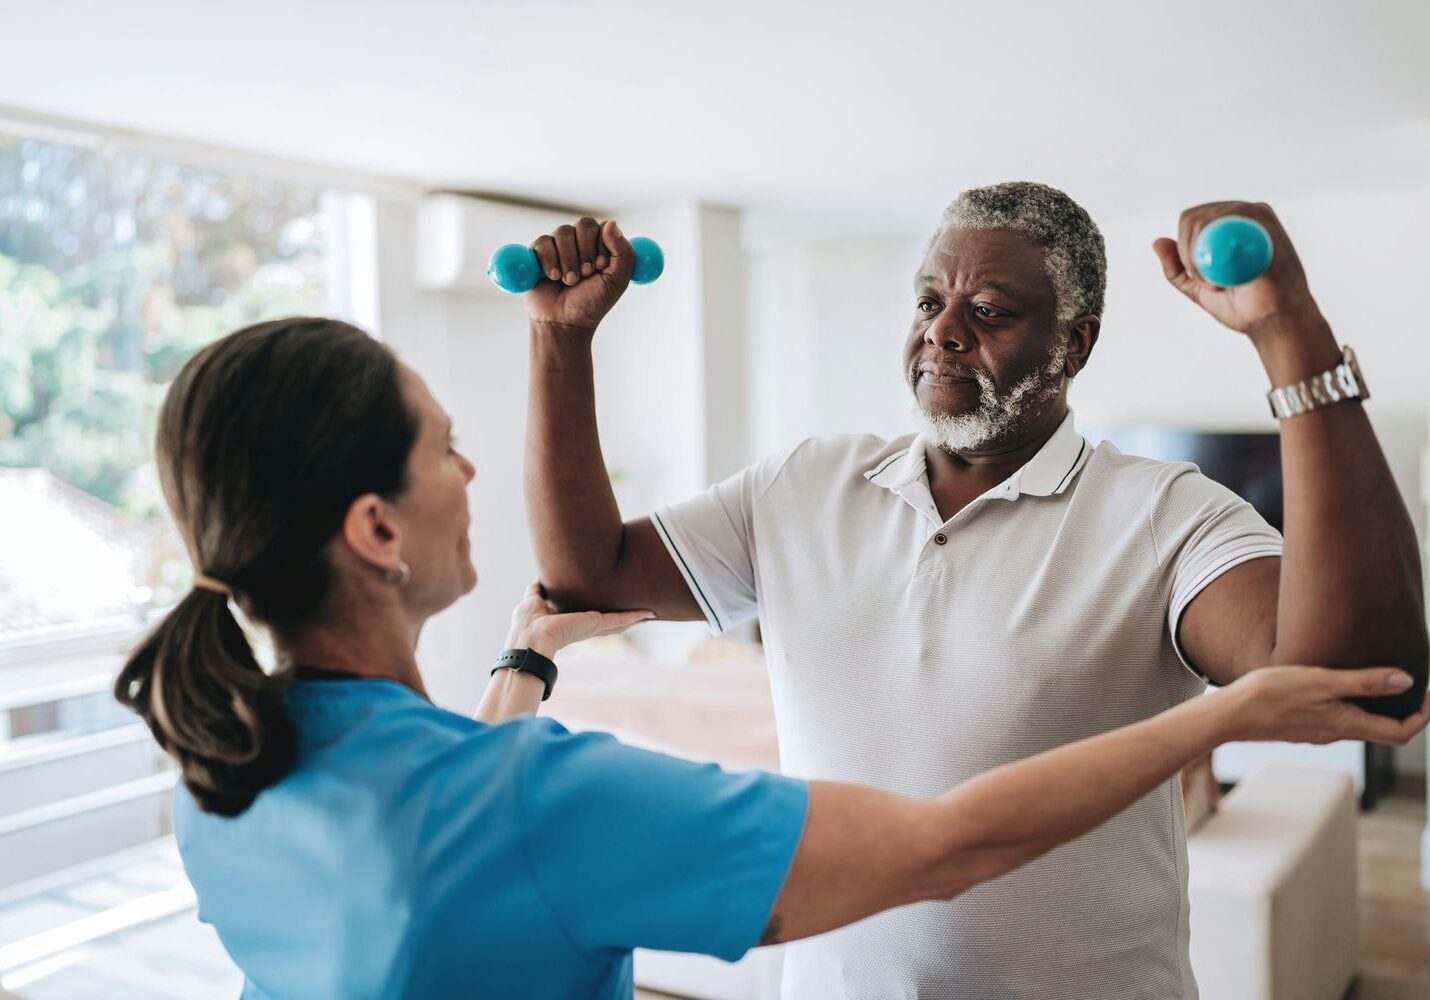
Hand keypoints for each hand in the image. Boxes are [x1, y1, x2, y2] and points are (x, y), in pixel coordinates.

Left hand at [504, 581, 653, 659]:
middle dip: (624, 618)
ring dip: (634, 617)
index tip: (612, 608)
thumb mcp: (532, 599)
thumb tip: (540, 579)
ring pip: (618, 623)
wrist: (531, 639)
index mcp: (569, 623)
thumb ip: (538, 589)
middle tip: (639, 612)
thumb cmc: (528, 623)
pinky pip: (620, 619)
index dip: (601, 615)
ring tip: (649, 613)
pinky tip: (649, 613)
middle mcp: (583, 628)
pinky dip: (635, 616)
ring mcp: (592, 628)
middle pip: (608, 623)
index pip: (589, 620)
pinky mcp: (597, 624)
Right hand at [525, 218, 633, 331]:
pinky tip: (552, 277)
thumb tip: (612, 223)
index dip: (602, 244)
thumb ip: (623, 253)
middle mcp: (580, 242)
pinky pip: (543, 242)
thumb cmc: (592, 304)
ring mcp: (559, 245)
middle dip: (585, 252)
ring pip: (563, 232)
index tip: (601, 266)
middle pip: (584, 224)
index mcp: (601, 246)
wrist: (563, 323)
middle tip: (585, 274)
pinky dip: (549, 260)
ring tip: (569, 282)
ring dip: (568, 260)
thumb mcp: (616, 281)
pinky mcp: (538, 252)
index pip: (603, 227)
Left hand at [1152, 202, 1322, 338]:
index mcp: (1225, 225)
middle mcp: (1240, 214)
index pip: (1190, 220)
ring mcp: (1254, 214)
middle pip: (1193, 217)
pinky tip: (1229, 273)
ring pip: (1205, 220)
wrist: (1276, 320)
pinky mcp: (1265, 219)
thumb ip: (1176, 268)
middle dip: (1189, 253)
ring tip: (1220, 280)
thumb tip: (1157, 242)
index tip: (1196, 276)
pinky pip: (1226, 226)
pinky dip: (1220, 253)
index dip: (1184, 248)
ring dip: (1202, 254)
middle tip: (1207, 281)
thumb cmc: (1243, 305)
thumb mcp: (1199, 287)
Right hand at [1223, 665, 1429, 744]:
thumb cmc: (1271, 696)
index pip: (1400, 732)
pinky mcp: (1300, 725)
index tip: (1428, 695)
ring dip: (1373, 705)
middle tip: (1408, 684)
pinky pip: (1335, 718)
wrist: (1230, 714)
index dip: (1422, 716)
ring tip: (1373, 679)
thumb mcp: (1323, 681)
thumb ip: (1365, 681)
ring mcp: (1317, 731)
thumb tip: (1406, 681)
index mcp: (1348, 724)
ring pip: (1358, 723)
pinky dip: (1348, 705)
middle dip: (1401, 709)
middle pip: (1382, 729)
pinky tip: (1334, 686)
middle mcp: (1336, 733)